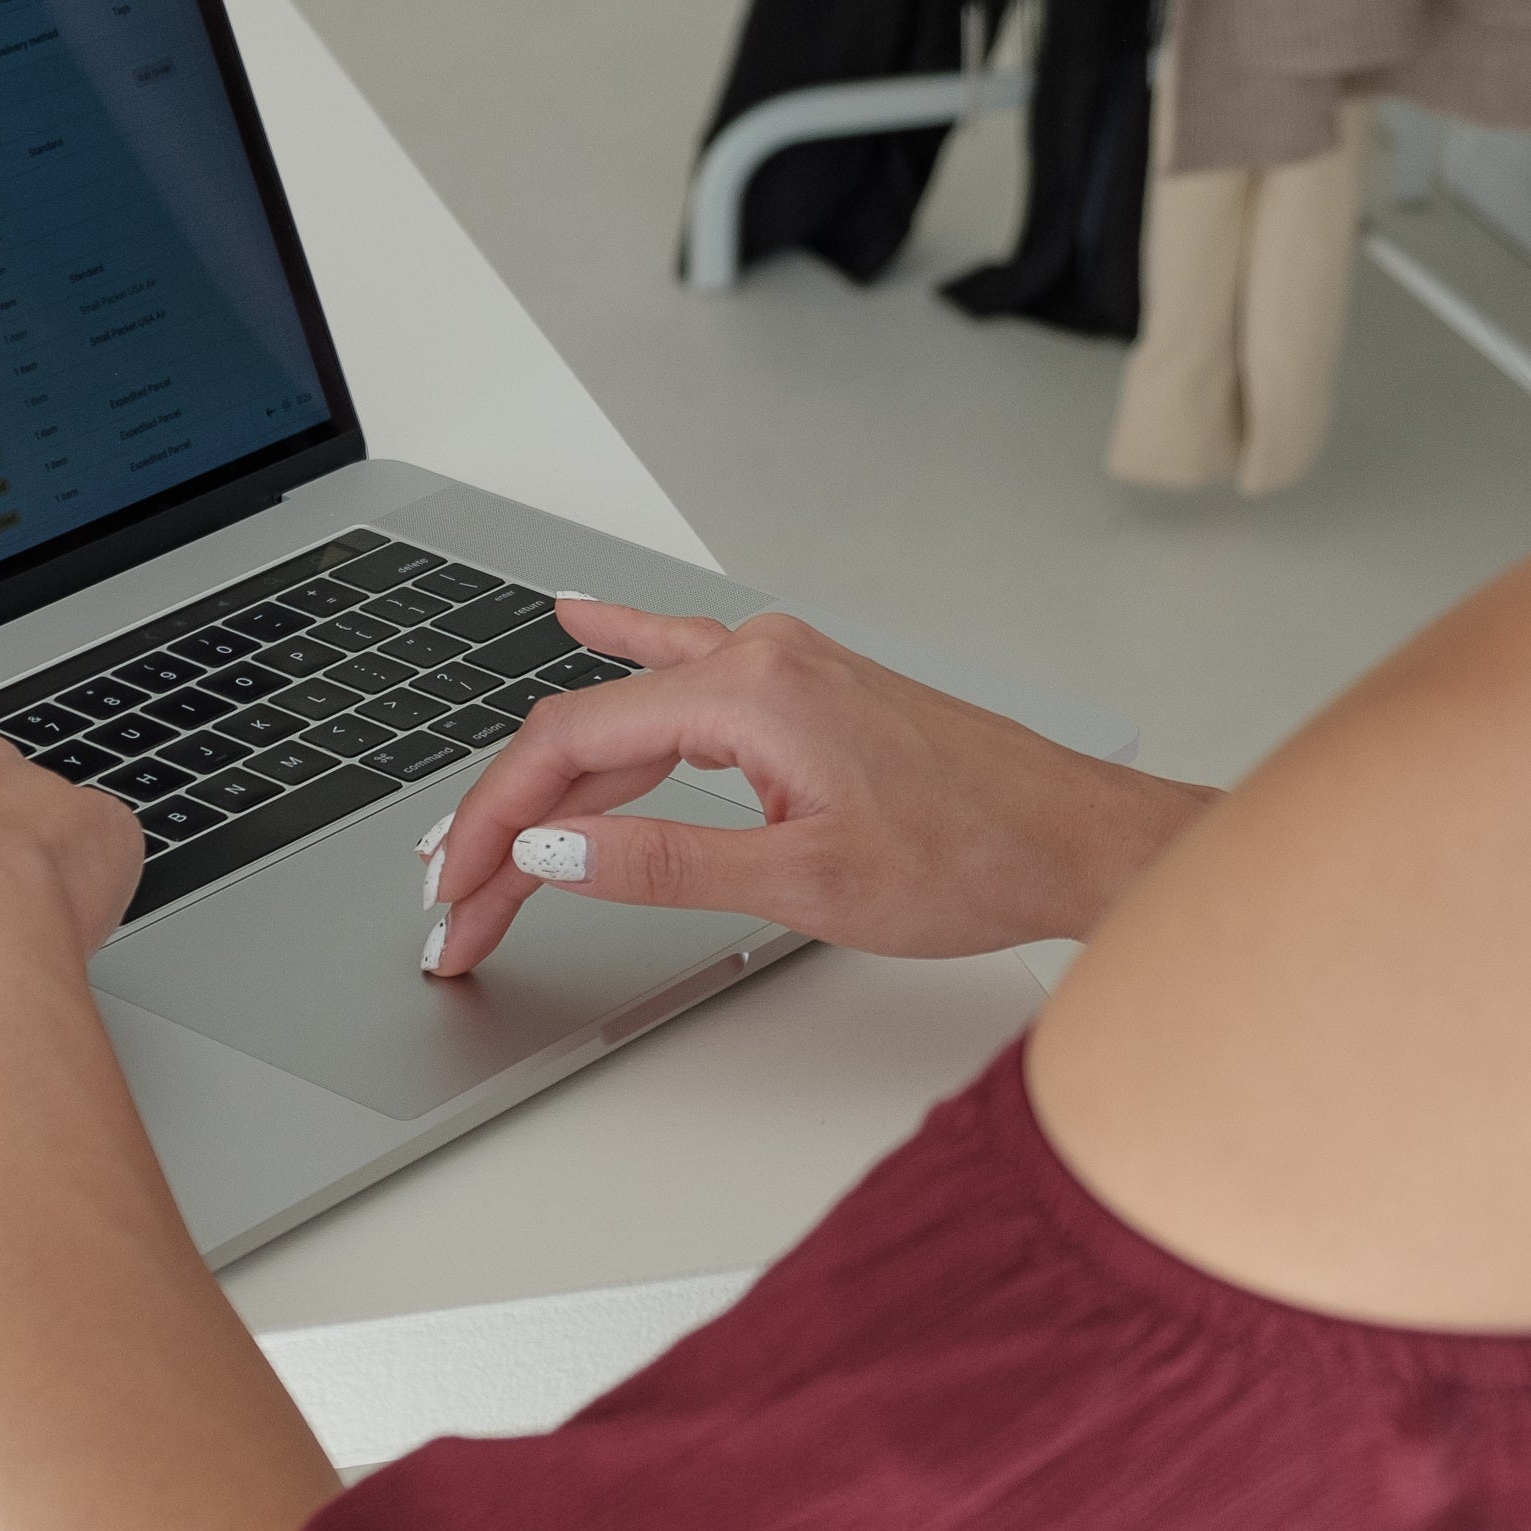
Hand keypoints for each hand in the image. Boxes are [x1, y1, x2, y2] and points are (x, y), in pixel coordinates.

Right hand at [426, 602, 1213, 975]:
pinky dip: (617, 670)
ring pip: (626, 719)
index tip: (454, 895)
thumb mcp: (803, 883)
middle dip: (508, 825)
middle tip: (456, 908)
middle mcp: (756, 657)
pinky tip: (578, 622)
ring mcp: (779, 667)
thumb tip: (552, 854)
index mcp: (749, 690)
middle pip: (584, 736)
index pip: (569, 749)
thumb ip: (662, 864)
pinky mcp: (799, 691)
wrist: (1076, 839)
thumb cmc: (973, 856)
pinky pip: (677, 674)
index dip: (493, 826)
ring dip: (554, 789)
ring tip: (486, 847)